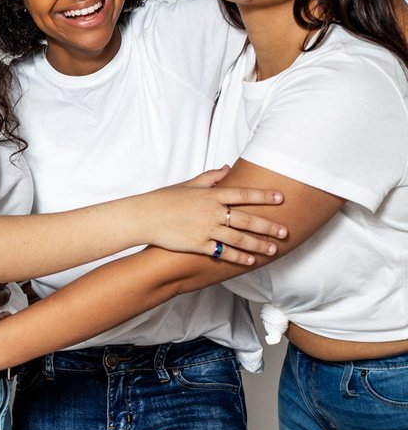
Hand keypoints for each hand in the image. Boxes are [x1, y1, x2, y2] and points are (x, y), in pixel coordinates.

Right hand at [135, 166, 287, 263]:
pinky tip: (250, 260)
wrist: (144, 217)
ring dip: (258, 244)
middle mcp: (211, 212)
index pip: (243, 194)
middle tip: (285, 231)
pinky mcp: (198, 245)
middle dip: (268, 226)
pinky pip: (223, 252)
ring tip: (274, 249)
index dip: (264, 196)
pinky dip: (238, 257)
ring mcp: (206, 229)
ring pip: (239, 238)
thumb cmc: (164, 199)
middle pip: (247, 219)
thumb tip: (228, 168)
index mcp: (210, 195)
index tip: (281, 198)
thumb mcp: (187, 184)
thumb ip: (210, 177)